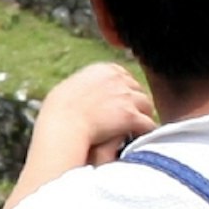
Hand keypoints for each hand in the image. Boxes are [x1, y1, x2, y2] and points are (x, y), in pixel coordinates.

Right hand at [6, 63, 157, 208]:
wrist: (61, 124)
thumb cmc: (59, 110)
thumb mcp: (72, 85)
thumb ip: (88, 83)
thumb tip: (90, 90)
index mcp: (104, 69)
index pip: (125, 77)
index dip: (124, 92)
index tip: (120, 104)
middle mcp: (118, 79)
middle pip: (138, 91)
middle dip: (135, 104)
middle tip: (130, 119)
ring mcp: (126, 97)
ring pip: (147, 106)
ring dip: (142, 117)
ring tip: (136, 130)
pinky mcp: (131, 115)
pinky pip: (148, 124)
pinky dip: (146, 132)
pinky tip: (140, 138)